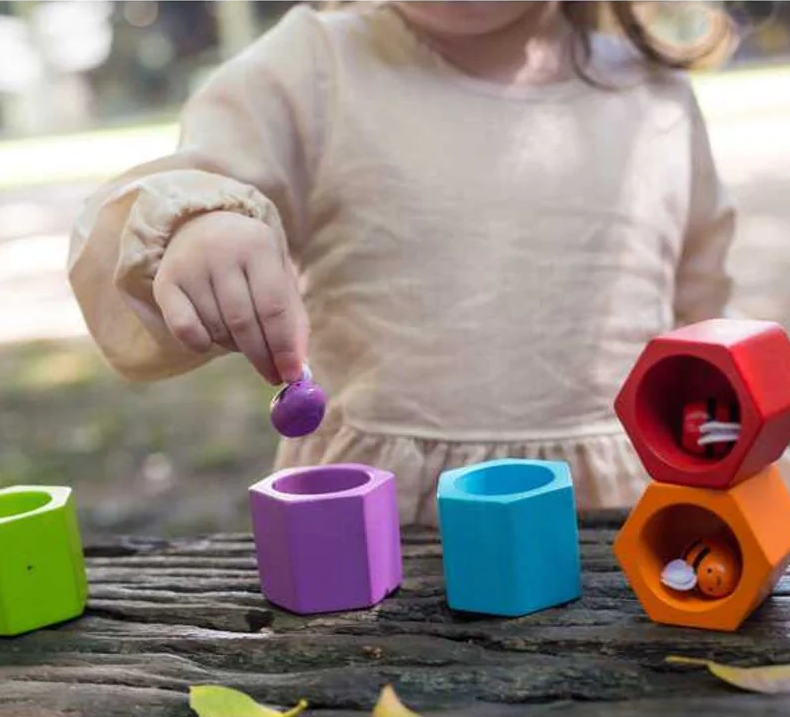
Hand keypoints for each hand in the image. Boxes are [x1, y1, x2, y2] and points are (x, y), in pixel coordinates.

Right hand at [153, 210, 307, 383]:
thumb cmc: (250, 262)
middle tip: (272, 376)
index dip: (284, 347)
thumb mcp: (278, 277)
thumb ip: (293, 320)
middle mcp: (221, 250)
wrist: (200, 227)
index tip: (291, 376)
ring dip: (235, 346)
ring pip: (217, 328)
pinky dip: (202, 344)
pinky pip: (185, 330)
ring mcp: (189, 265)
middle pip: (243, 321)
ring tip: (243, 339)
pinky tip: (212, 338)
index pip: (274, 307)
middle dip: (261, 356)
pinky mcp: (164, 282)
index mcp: (258, 244)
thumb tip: (300, 368)